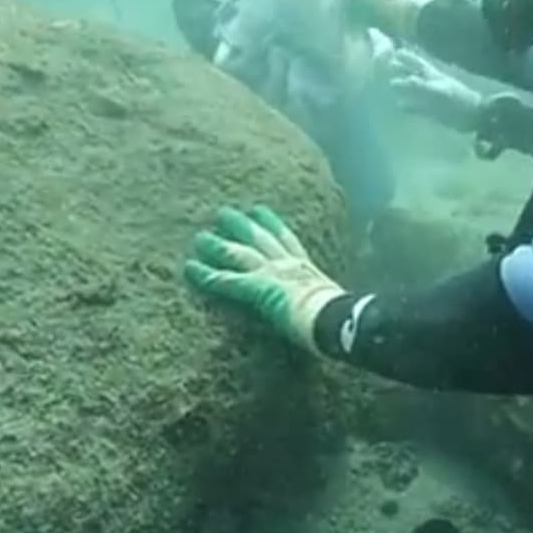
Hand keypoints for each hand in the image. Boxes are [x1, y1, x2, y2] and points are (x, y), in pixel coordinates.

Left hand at [183, 205, 346, 353]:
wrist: (338, 321)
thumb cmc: (342, 319)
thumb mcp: (334, 306)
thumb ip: (324, 304)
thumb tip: (330, 313)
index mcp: (308, 269)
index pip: (287, 241)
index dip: (273, 225)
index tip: (260, 212)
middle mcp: (288, 265)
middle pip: (260, 239)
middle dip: (241, 225)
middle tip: (224, 213)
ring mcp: (271, 274)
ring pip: (239, 254)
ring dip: (217, 245)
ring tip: (199, 237)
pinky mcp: (257, 288)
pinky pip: (226, 280)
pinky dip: (207, 274)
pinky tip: (190, 268)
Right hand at [345, 0, 430, 39]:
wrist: (405, 20)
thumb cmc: (381, 4)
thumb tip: (338, 2)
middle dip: (346, 1)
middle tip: (333, 10)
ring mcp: (381, 1)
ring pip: (362, 7)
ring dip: (353, 13)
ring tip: (342, 21)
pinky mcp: (384, 16)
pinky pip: (368, 18)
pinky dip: (362, 22)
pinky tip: (354, 28)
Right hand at [383, 49, 484, 133]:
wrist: (473, 117)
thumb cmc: (457, 102)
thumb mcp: (438, 92)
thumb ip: (420, 86)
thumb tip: (400, 80)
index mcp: (431, 74)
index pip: (414, 62)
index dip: (404, 56)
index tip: (391, 52)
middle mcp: (428, 82)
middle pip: (411, 73)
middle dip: (399, 70)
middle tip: (382, 68)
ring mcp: (429, 96)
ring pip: (412, 89)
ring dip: (401, 88)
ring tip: (386, 87)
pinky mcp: (431, 110)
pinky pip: (416, 106)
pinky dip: (407, 105)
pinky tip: (398, 107)